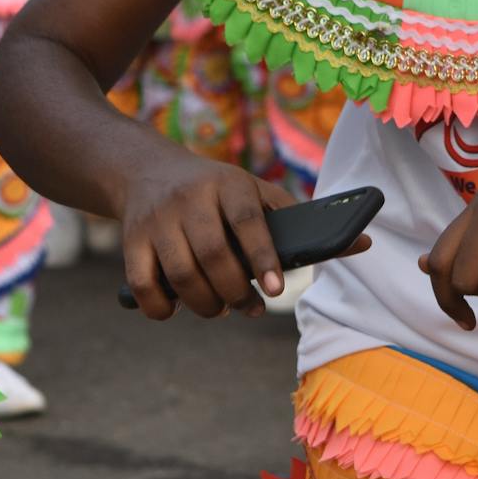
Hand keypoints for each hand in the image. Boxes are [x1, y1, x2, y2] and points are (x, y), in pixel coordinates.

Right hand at [118, 144, 297, 320]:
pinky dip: (162, 308)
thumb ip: (288, 215)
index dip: (263, 257)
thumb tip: (346, 243)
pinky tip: (178, 306)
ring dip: (205, 305)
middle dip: (236, 293)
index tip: (275, 290)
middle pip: (213, 255)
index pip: (248, 220)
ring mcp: (157, 219)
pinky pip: (144, 286)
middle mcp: (190, 198)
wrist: (147, 170)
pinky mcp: (131, 240)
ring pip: (181, 275)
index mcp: (228, 184)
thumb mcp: (251, 187)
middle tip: (251, 308)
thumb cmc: (215, 191)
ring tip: (220, 308)